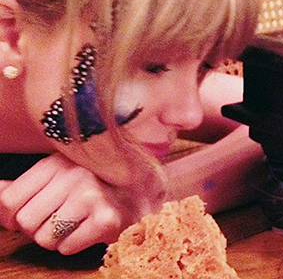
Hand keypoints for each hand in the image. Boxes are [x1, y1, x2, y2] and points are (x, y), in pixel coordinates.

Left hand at [0, 153, 149, 254]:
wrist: (142, 192)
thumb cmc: (94, 184)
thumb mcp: (59, 175)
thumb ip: (24, 186)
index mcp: (58, 161)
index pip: (8, 199)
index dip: (14, 215)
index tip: (35, 212)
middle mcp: (74, 175)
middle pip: (25, 221)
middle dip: (38, 227)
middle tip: (61, 217)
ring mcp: (91, 196)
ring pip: (44, 237)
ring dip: (57, 238)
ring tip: (76, 222)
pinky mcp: (106, 219)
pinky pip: (66, 247)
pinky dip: (74, 245)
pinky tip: (89, 228)